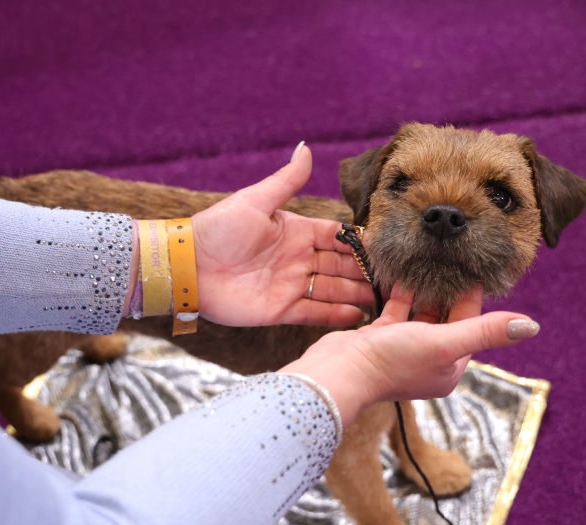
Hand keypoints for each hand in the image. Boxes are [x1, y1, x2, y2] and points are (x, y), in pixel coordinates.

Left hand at [191, 144, 372, 326]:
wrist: (189, 266)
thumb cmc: (218, 230)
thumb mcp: (255, 201)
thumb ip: (286, 180)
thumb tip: (307, 148)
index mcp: (296, 232)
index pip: (337, 237)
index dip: (360, 243)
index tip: (387, 247)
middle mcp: (298, 259)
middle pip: (341, 266)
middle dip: (366, 272)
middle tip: (396, 279)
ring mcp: (290, 285)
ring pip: (333, 290)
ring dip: (357, 294)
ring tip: (386, 301)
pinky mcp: (280, 310)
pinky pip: (314, 313)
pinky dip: (336, 315)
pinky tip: (358, 315)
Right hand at [281, 284, 539, 426]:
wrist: (339, 372)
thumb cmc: (391, 361)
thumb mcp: (444, 342)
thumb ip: (486, 331)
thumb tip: (532, 326)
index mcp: (448, 369)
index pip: (470, 326)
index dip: (473, 298)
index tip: (476, 269)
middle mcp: (428, 361)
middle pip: (446, 319)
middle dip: (449, 292)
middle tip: (453, 258)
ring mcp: (403, 350)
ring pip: (421, 314)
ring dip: (425, 290)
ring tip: (430, 261)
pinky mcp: (380, 339)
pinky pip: (397, 311)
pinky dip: (401, 293)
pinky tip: (403, 272)